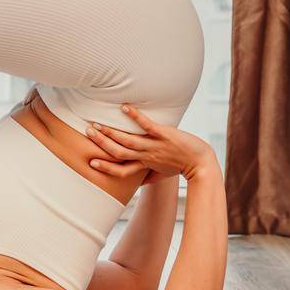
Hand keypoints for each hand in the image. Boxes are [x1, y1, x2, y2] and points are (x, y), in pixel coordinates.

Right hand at [83, 104, 217, 181]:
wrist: (201, 162)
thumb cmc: (180, 166)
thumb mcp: (162, 174)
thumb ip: (146, 176)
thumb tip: (136, 183)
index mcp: (144, 165)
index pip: (121, 170)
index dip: (106, 167)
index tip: (91, 162)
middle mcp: (147, 156)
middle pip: (120, 152)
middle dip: (102, 143)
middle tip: (88, 132)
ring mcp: (155, 145)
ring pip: (128, 140)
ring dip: (112, 132)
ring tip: (97, 123)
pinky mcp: (165, 134)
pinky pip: (147, 125)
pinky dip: (135, 117)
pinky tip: (125, 107)